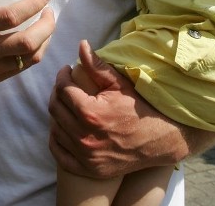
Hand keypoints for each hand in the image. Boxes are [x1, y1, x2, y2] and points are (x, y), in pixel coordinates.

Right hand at [0, 0, 54, 91]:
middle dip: (46, 24)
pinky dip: (36, 51)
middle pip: (26, 41)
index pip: (10, 15)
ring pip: (31, 57)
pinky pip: (24, 66)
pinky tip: (37, 40)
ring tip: (46, 25)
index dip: (33, 4)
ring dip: (46, 39)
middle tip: (49, 11)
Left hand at [48, 40, 193, 177]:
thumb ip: (97, 65)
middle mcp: (85, 137)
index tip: (66, 71)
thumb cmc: (139, 108)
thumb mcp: (119, 83)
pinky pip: (59, 154)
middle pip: (55, 108)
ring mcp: (85, 156)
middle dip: (57, 92)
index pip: (63, 90)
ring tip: (65, 103)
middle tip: (64, 85)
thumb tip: (81, 44)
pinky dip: (56, 139)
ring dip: (56, 113)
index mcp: (91, 114)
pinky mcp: (88, 169)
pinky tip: (62, 127)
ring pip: (55, 129)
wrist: (159, 140)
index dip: (62, 76)